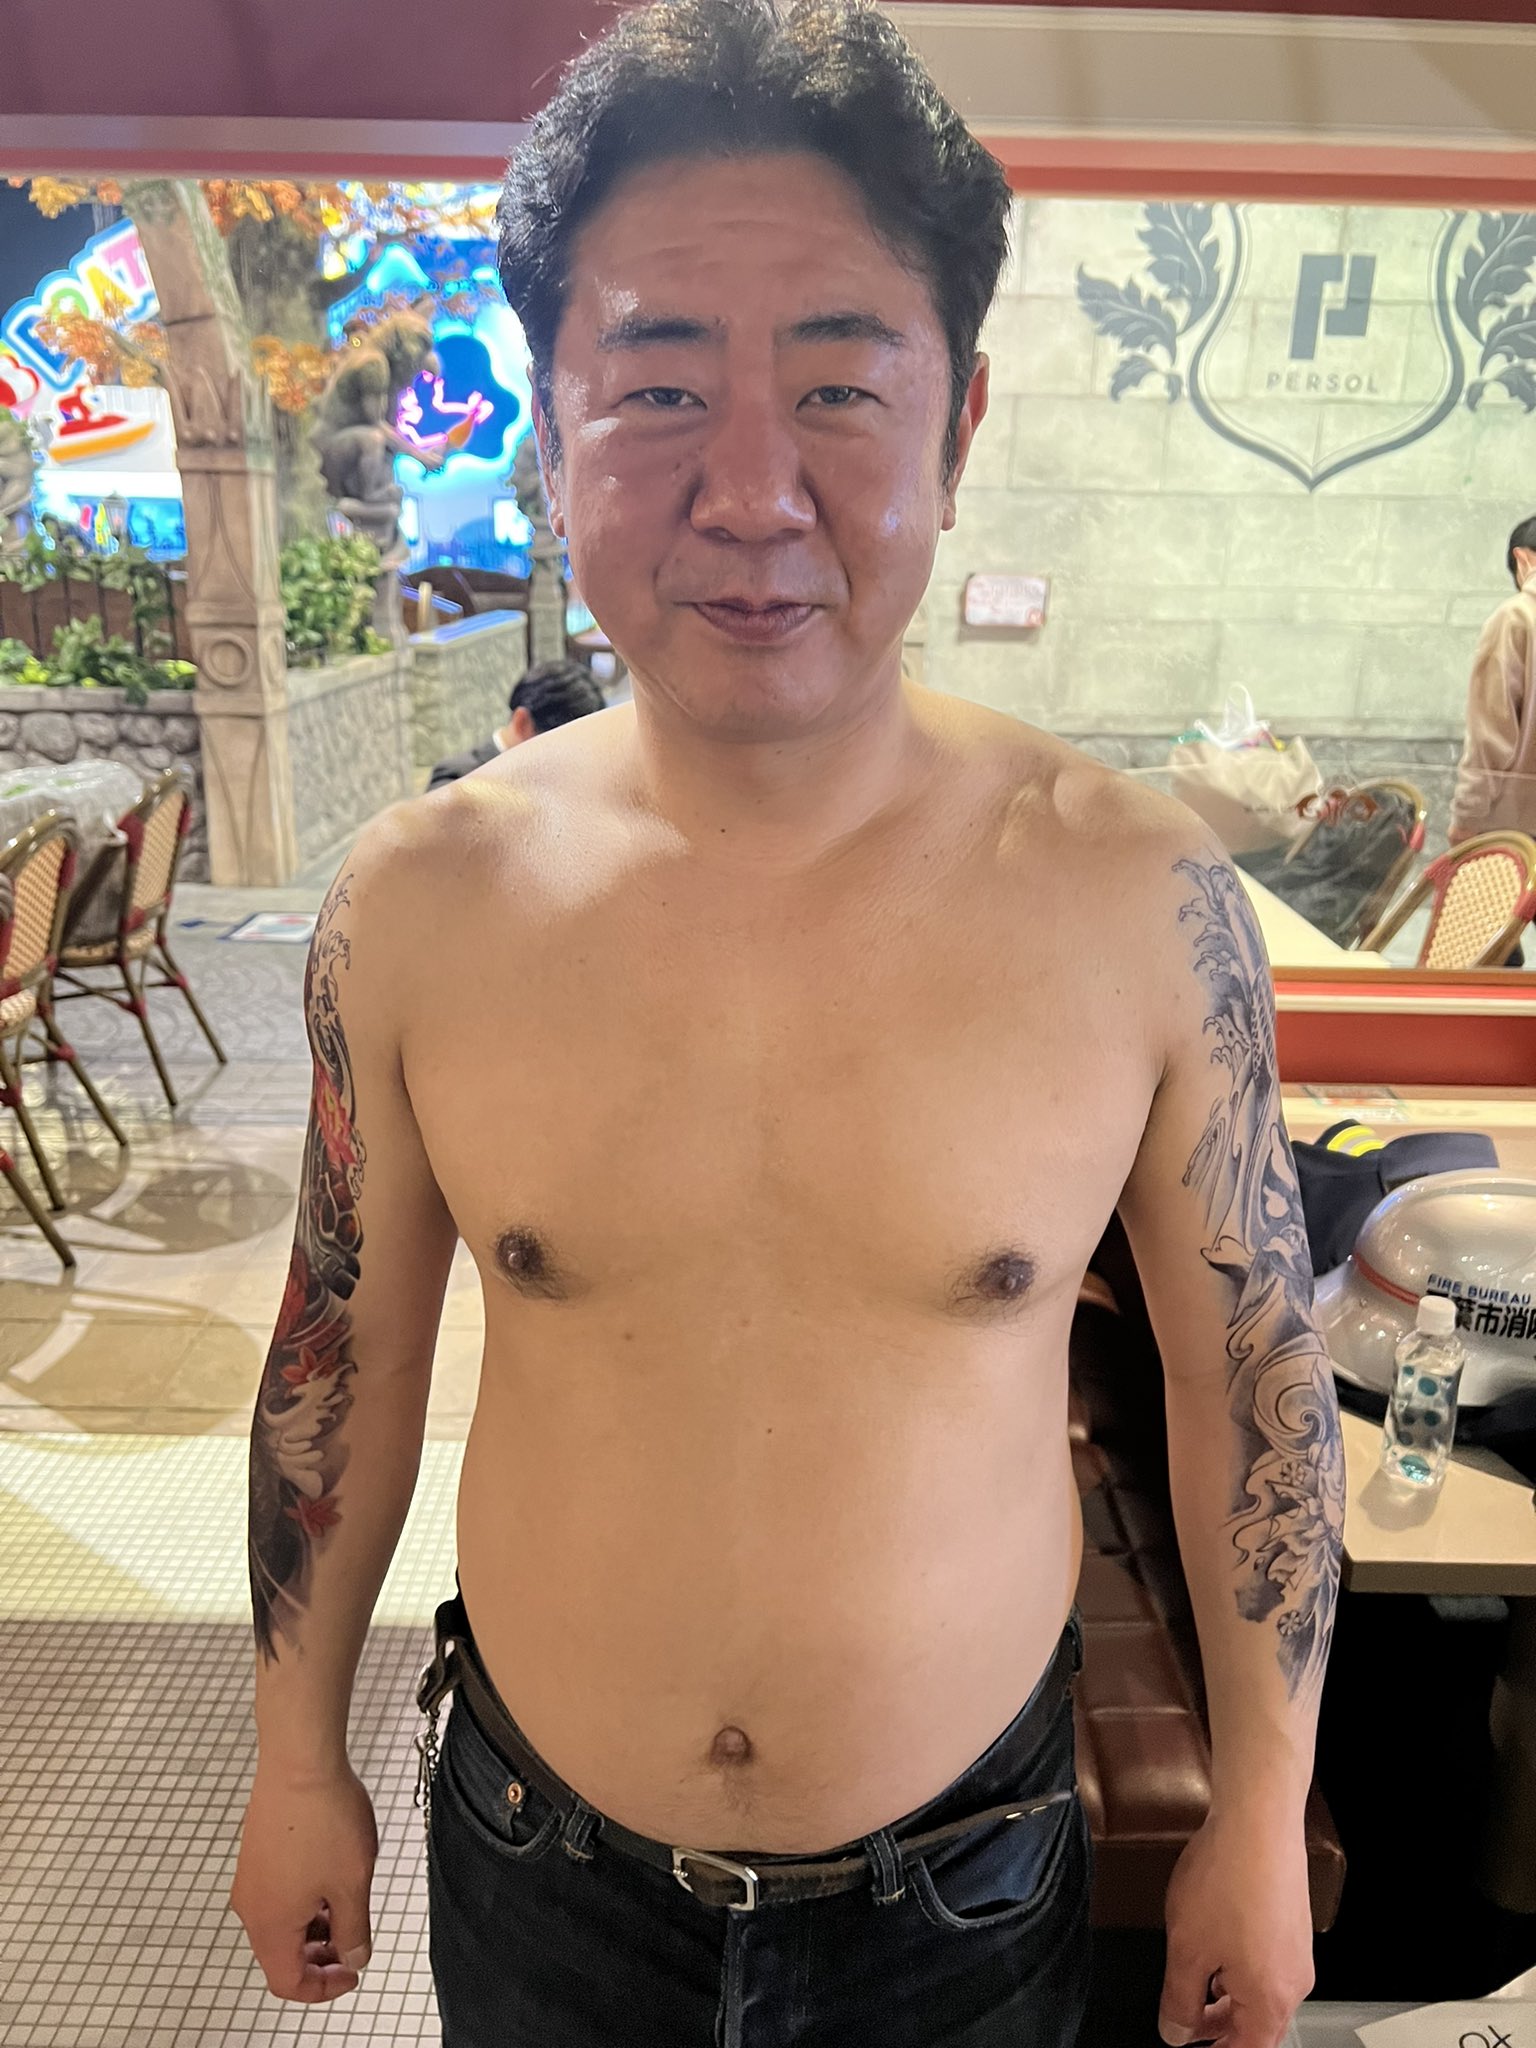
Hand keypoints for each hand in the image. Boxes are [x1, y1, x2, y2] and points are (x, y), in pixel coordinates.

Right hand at [231, 1761, 377, 2002]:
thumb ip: (354, 1930)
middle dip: (320, 1955)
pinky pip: (277, 1893)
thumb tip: (354, 1956)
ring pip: (281, 1922)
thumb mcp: (353, 1884)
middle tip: (353, 1940)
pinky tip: (331, 1872)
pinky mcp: (256, 1852)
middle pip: (281, 1954)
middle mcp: (251, 1905)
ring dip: (314, 1924)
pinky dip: (304, 1898)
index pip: (288, 1982)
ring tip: (347, 1899)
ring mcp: (250, 1877)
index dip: (323, 1987)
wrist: (301, 1760)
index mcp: (270, 1925)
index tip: (351, 1972)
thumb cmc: (323, 1815)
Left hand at [1158, 1807, 1313, 2047]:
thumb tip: (1176, 2032)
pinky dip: (1239, 1967)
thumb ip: (1178, 1999)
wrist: (1258, 1821)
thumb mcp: (1186, 1949)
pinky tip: (1214, 1944)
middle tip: (1186, 2023)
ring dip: (1227, 1995)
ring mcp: (1296, 1949)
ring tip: (1195, 1983)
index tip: (1190, 2046)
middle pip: (1258, 2025)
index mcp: (1270, 2001)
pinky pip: (1267, 1961)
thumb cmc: (1227, 1881)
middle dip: (1220, 2028)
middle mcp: (1293, 1981)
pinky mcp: (1291, 1921)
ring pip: (1262, 1991)